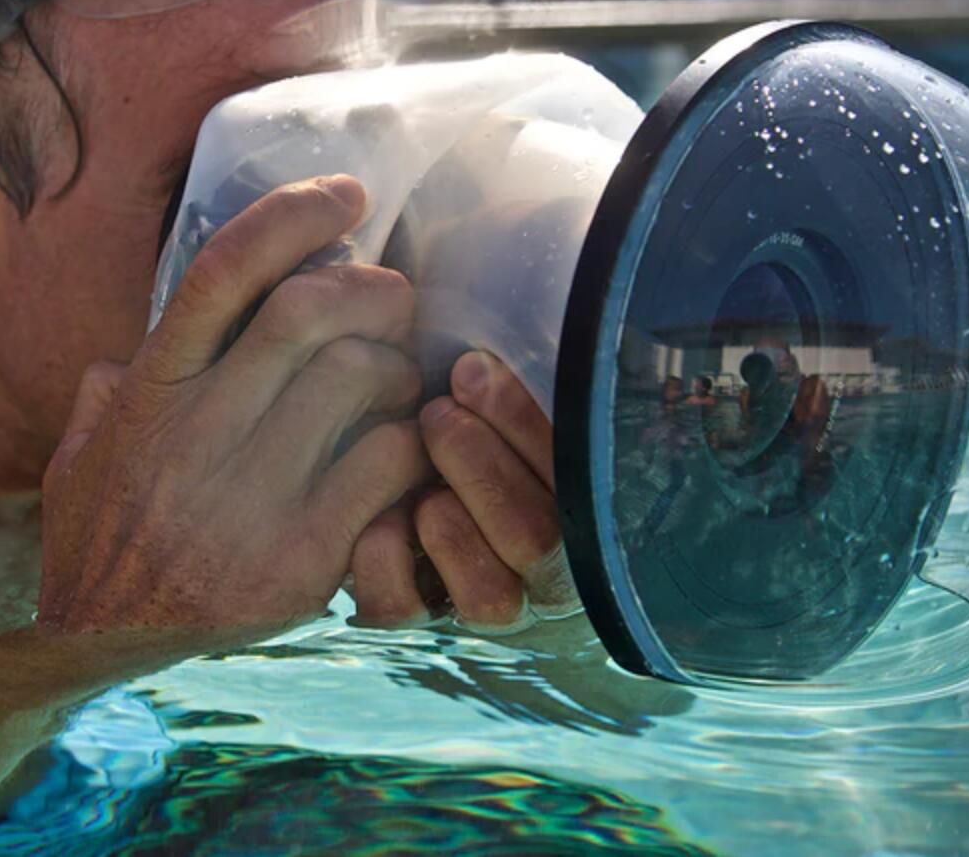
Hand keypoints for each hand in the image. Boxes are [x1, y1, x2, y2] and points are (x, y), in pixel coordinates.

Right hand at [38, 175, 432, 632]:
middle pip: (309, 313)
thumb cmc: (104, 529)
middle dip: (373, 288)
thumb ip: (116, 386)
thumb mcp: (84, 446)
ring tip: (401, 381)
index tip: (348, 194)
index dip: (293, 218)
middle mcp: (194, 435)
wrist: (102, 641)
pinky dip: (414, 442)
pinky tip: (408, 449)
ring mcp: (247, 500)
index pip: (223, 274)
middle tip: (397, 296)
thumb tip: (142, 341)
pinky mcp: (298, 560)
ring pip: (360, 378)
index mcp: (150, 392)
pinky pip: (388, 464)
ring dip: (401, 366)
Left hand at [350, 351, 579, 632]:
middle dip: (482, 465)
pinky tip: (379, 514)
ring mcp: (494, 609)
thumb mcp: (514, 409)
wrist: (428, 503)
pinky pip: (409, 612)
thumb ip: (521, 387)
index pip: (577, 480)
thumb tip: (491, 344)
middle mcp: (553, 576)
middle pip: (537, 537)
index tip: (472, 369)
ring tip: (415, 460)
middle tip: (437, 412)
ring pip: (491, 594)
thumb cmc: (488, 431)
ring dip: (449, 521)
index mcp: (589, 514)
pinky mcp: (424, 624)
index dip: (524, 425)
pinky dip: (385, 562)